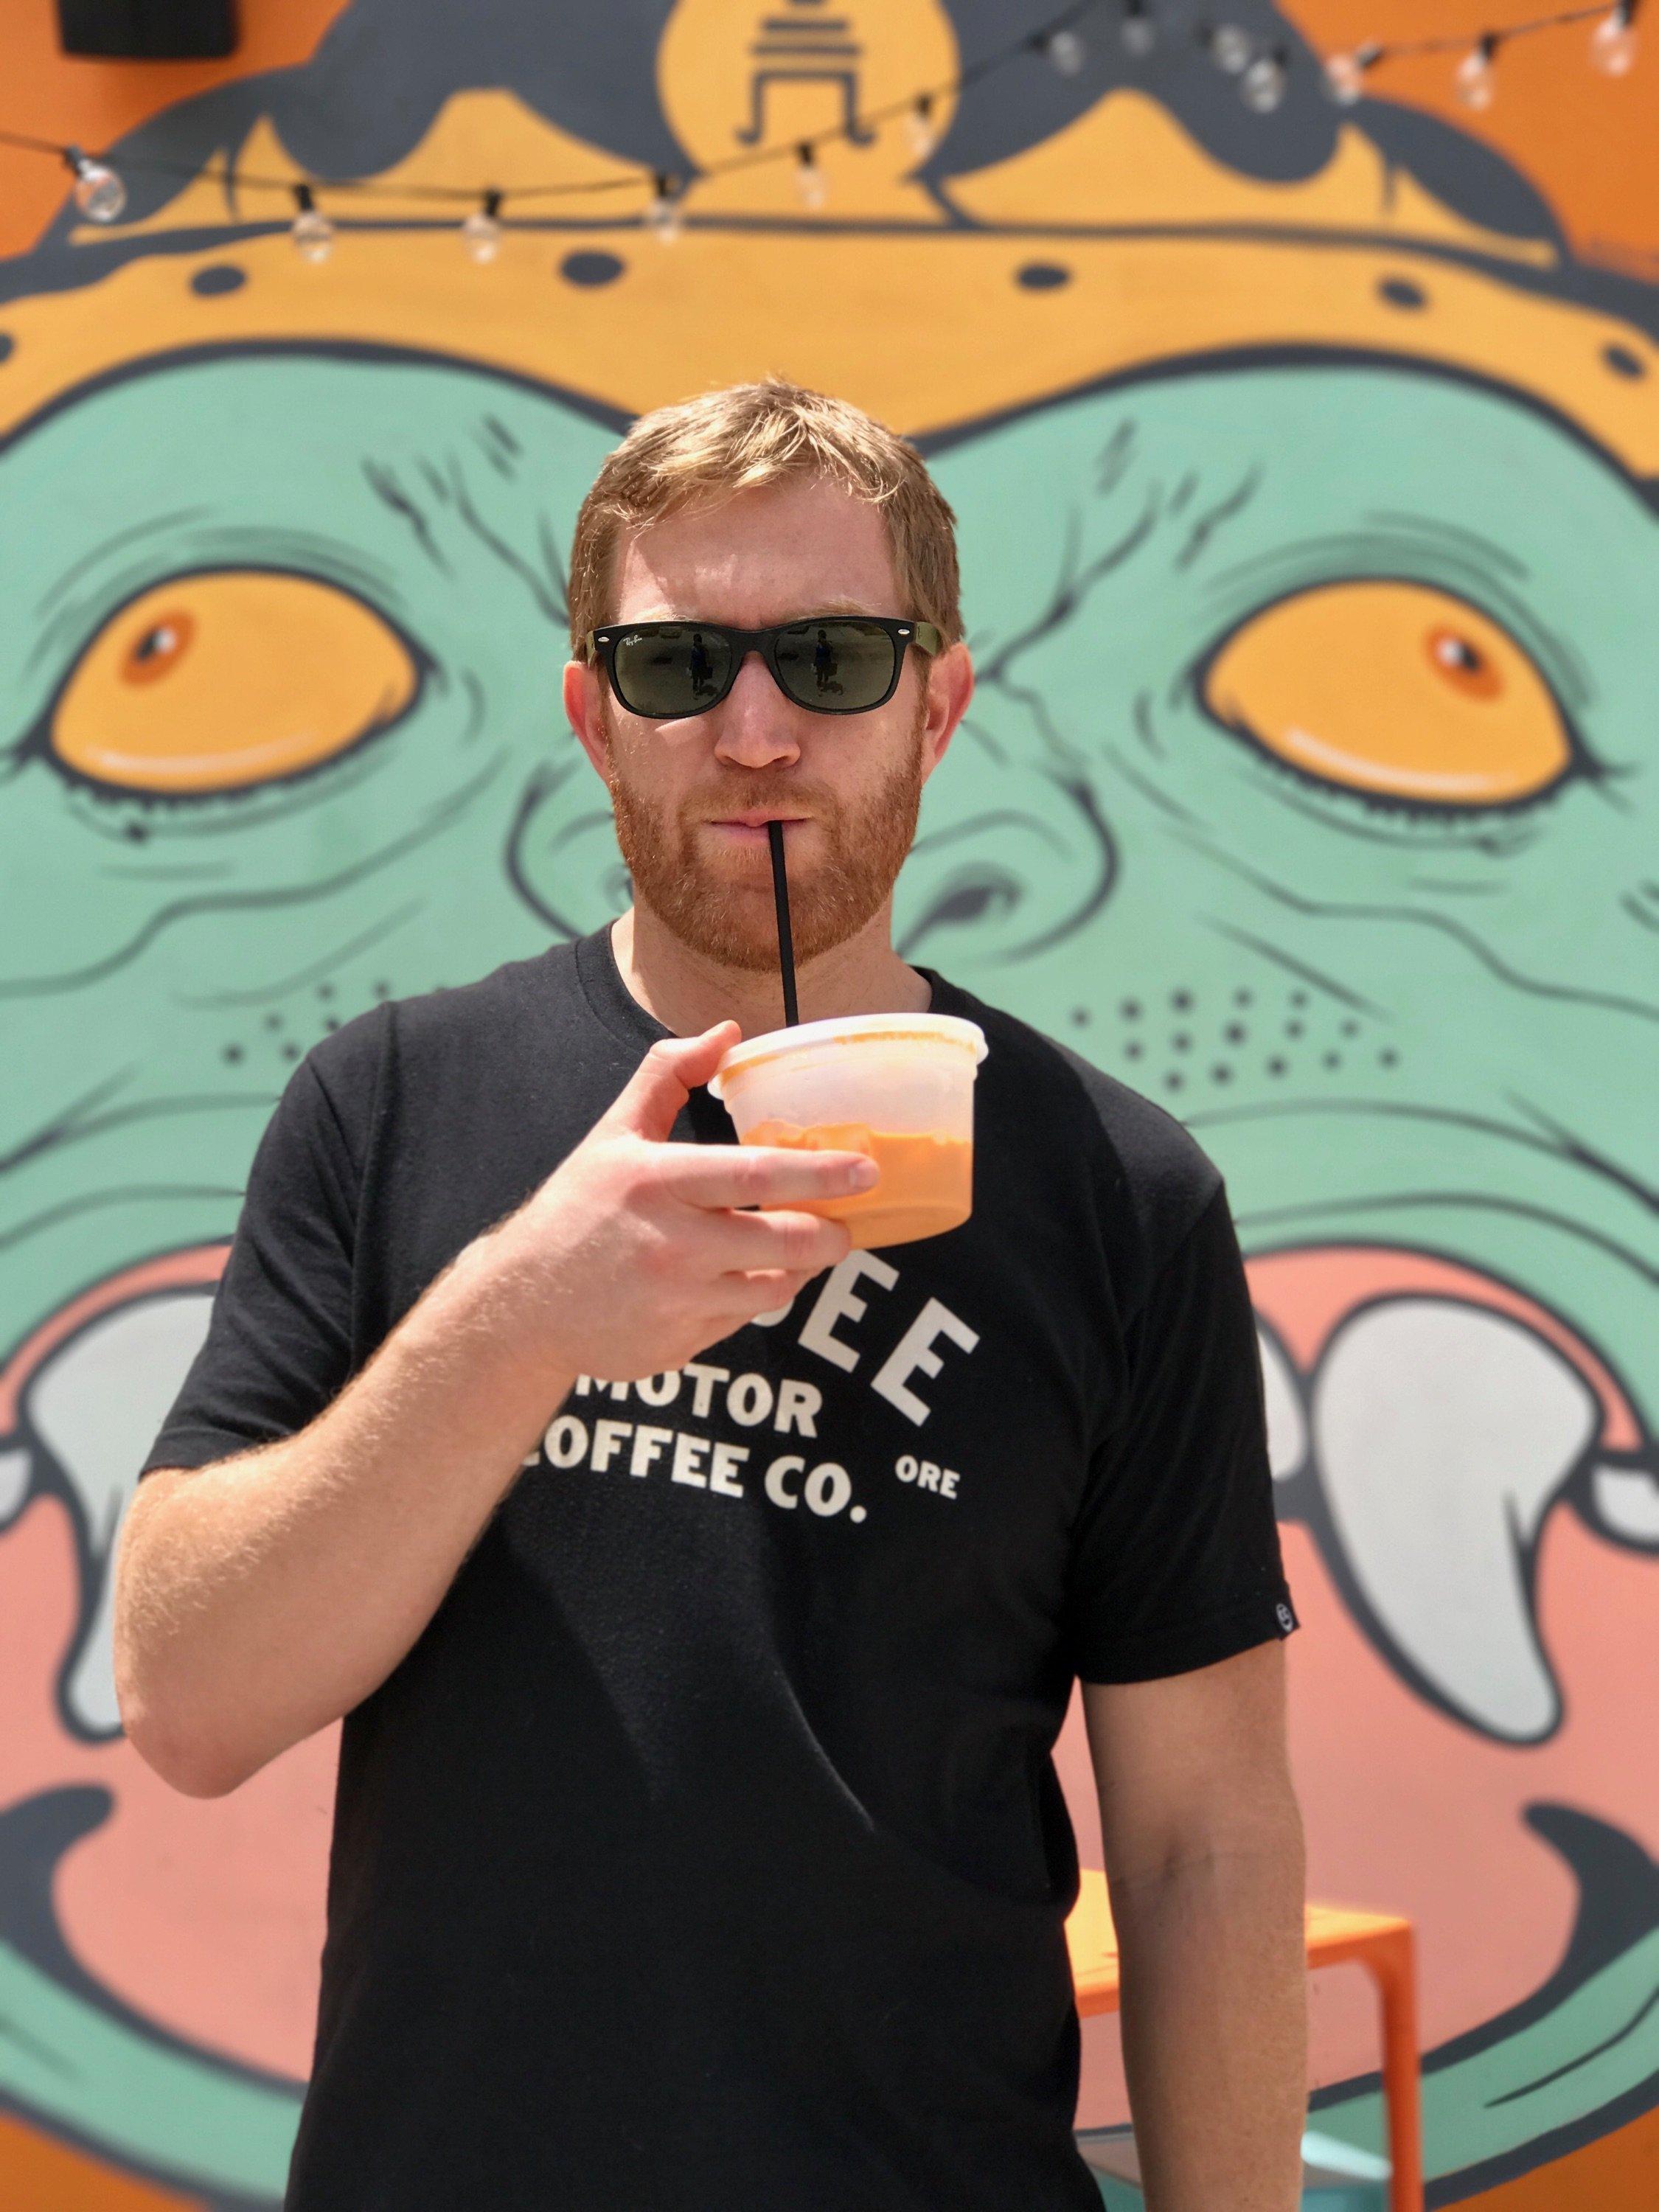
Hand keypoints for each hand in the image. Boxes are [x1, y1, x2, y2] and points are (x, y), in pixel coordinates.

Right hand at [486, 1023, 873, 1382]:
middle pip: (784, 1241)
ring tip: (800, 1250)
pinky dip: (754, 1297)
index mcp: (656, 1183)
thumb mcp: (613, 1134)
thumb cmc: (576, 1211)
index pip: (755, 1174)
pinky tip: (742, 1278)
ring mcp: (677, 1302)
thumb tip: (728, 1033)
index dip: (820, 1173)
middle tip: (845, 1224)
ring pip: (774, 1288)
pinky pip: (743, 1320)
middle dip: (830, 1235)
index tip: (865, 1170)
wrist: (522, 1307)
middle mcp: (670, 1245)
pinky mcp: (681, 1345)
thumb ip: (667, 1075)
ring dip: (799, 1269)